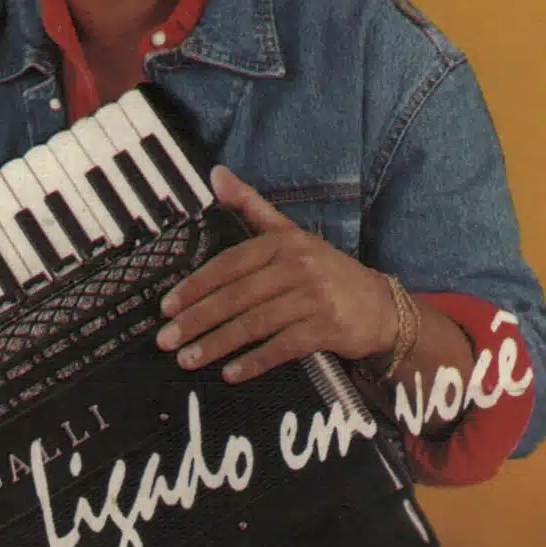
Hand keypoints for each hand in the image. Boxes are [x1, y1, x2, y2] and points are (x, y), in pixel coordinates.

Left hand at [156, 165, 397, 381]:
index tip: (167, 306)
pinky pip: (281, 348)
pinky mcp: (327, 328)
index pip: (229, 264)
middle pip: (236, 296)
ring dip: (217, 344)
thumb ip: (251, 205)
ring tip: (188, 358)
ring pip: (254, 324)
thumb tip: (216, 173)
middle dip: (197, 320)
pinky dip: (254, 362)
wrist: (380, 306)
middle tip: (167, 339)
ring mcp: (314, 298)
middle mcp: (298, 266)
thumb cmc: (325, 270)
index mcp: (283, 242)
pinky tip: (230, 373)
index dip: (195, 285)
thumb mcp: (290, 233)